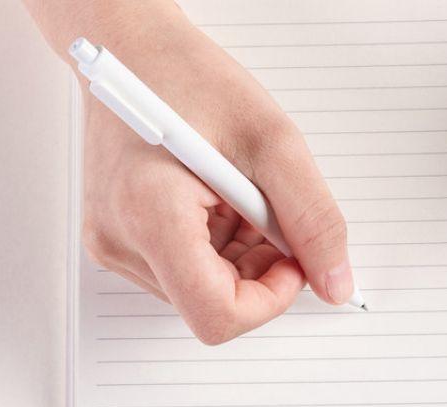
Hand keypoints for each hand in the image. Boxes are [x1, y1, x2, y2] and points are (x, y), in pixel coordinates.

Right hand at [25, 1, 353, 343]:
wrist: (131, 49)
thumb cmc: (188, 78)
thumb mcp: (274, 142)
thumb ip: (313, 218)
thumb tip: (334, 282)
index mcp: (150, 215)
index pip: (217, 316)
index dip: (270, 298)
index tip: (291, 259)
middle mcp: (119, 241)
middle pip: (210, 305)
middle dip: (257, 267)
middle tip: (265, 207)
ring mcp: (112, 244)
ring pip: (200, 291)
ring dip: (237, 254)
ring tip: (234, 192)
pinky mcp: (115, 238)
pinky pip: (181, 270)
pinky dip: (214, 243)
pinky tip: (214, 197)